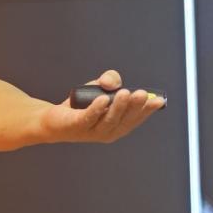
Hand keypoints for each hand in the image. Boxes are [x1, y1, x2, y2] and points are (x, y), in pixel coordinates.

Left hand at [41, 70, 164, 143]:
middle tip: (142, 93)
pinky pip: (88, 117)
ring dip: (118, 106)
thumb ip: (109, 80)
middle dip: (134, 106)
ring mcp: (92, 131)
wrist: (53, 119)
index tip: (158, 100)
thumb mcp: (99, 88)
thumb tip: (109, 82)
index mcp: (117, 126)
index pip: (135, 119)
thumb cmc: (82, 105)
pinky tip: (102, 99)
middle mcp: (108, 132)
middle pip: (124, 120)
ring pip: (109, 119)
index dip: (147, 110)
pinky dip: (96, 109)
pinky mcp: (76, 126)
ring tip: (125, 92)